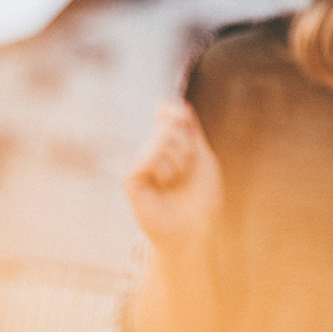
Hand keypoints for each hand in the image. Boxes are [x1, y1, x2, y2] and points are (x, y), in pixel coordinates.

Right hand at [124, 100, 222, 250]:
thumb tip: (178, 104)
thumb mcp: (202, 156)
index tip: (184, 119)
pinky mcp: (129, 178)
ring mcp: (139, 163)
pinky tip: (162, 185)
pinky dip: (164, 171)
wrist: (195, 227)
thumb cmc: (201, 196)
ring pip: (159, 139)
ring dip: (179, 160)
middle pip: (168, 124)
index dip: (175, 111)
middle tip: (187, 168)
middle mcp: (151, 150)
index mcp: (169, 144)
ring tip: (176, 180)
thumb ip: (190, 130)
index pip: (166, 112)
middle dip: (187, 145)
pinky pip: (147, 158)